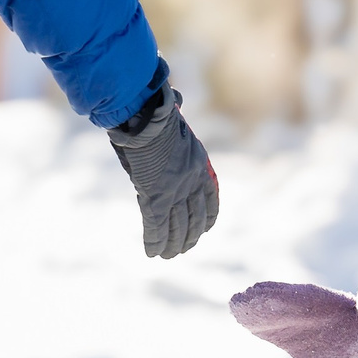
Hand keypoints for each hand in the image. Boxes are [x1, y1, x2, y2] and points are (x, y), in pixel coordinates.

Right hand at [108, 73, 218, 257]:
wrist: (147, 116)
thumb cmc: (154, 113)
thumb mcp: (173, 120)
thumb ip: (175, 126)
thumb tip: (176, 101)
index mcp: (199, 164)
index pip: (210, 197)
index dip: (209, 216)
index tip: (207, 228)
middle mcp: (190, 182)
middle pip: (194, 217)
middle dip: (190, 236)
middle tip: (185, 249)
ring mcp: (174, 192)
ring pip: (176, 227)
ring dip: (172, 244)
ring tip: (168, 256)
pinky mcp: (155, 198)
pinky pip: (155, 227)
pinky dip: (154, 242)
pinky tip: (152, 254)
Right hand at [230, 276, 357, 357]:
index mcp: (326, 301)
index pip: (302, 296)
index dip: (284, 296)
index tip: (265, 294)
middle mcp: (308, 308)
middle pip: (282, 303)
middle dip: (263, 302)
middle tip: (241, 300)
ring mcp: (297, 321)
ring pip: (272, 314)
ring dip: (255, 311)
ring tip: (236, 306)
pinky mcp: (290, 337)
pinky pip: (271, 329)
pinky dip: (258, 324)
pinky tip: (241, 318)